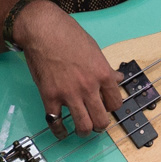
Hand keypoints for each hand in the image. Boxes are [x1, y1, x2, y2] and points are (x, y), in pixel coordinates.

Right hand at [12, 0, 123, 137]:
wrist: (44, 30)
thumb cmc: (69, 35)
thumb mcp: (95, 49)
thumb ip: (105, 68)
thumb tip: (117, 78)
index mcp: (103, 74)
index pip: (116, 103)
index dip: (112, 108)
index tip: (107, 108)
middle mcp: (89, 87)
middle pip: (101, 120)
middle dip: (100, 126)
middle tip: (97, 124)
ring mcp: (69, 94)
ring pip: (83, 126)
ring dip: (84, 131)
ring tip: (82, 130)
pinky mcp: (50, 96)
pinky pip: (56, 123)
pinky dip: (60, 131)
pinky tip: (62, 131)